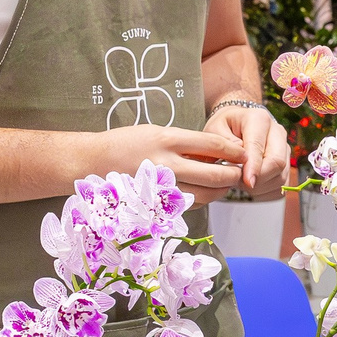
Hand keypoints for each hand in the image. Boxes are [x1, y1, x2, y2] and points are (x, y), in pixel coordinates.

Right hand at [79, 124, 246, 204]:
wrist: (92, 163)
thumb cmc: (126, 144)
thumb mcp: (156, 133)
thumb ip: (185, 144)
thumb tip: (218, 153)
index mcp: (167, 139)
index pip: (213, 145)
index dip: (234, 151)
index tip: (245, 153)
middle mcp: (165, 164)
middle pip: (214, 174)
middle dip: (233, 175)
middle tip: (242, 172)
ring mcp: (160, 187)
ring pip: (204, 194)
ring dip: (220, 190)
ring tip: (226, 183)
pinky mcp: (156, 204)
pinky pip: (188, 204)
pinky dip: (202, 199)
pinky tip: (205, 191)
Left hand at [204, 104, 289, 197]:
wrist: (237, 125)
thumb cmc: (225, 127)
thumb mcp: (215, 129)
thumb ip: (224, 142)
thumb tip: (241, 158)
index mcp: (259, 120)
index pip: (259, 147)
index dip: (254, 167)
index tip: (248, 182)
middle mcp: (277, 132)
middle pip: (277, 162)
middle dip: (259, 179)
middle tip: (238, 183)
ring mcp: (285, 148)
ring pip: (280, 176)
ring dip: (260, 186)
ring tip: (241, 181)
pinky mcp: (287, 163)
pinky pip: (281, 184)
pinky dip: (265, 190)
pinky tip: (251, 185)